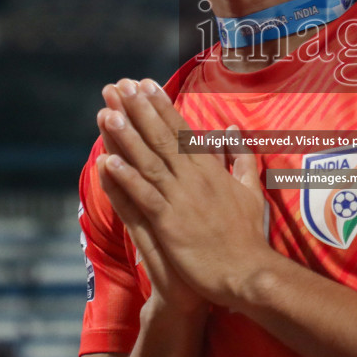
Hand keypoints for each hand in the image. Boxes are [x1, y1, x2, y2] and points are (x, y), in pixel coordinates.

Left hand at [96, 78, 270, 306]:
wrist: (247, 272)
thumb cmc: (247, 235)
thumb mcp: (250, 190)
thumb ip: (240, 158)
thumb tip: (233, 130)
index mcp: (211, 170)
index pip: (182, 131)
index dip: (162, 106)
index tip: (145, 84)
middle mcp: (194, 178)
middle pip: (161, 138)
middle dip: (139, 111)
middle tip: (119, 86)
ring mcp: (180, 199)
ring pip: (149, 162)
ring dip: (126, 138)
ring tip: (107, 114)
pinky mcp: (169, 223)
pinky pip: (144, 196)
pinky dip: (126, 179)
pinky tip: (107, 163)